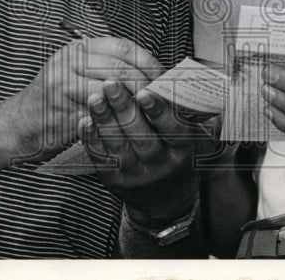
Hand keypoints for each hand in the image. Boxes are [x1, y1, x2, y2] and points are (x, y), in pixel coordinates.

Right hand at [7, 37, 164, 161]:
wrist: (16, 127)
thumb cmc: (54, 102)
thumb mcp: (77, 73)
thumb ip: (107, 68)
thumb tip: (153, 75)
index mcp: (78, 48)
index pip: (123, 47)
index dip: (148, 62)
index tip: (164, 77)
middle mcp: (70, 61)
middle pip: (121, 68)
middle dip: (146, 86)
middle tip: (161, 101)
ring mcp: (64, 84)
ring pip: (113, 92)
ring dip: (135, 106)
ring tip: (151, 116)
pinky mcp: (62, 110)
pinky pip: (100, 116)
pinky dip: (118, 123)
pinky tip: (130, 130)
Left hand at [81, 81, 219, 226]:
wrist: (166, 202)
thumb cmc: (182, 158)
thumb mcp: (199, 140)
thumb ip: (197, 115)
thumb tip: (197, 84)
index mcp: (184, 151)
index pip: (172, 130)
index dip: (158, 111)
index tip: (144, 91)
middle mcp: (160, 165)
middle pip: (141, 136)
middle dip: (124, 108)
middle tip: (111, 84)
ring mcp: (136, 174)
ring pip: (118, 145)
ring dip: (104, 119)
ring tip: (95, 97)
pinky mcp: (115, 180)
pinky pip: (101, 157)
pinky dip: (91, 138)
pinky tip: (85, 120)